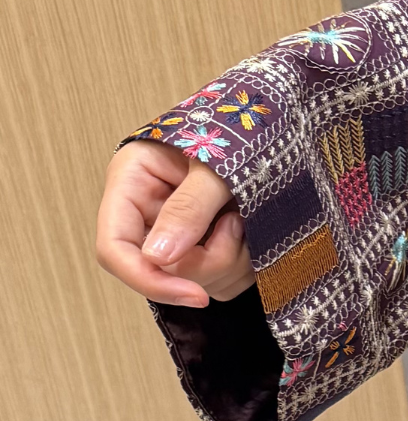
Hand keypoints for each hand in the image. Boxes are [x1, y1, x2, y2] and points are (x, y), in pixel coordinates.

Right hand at [96, 143, 252, 307]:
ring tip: (245, 217)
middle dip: (206, 262)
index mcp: (132, 183)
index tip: (195, 295)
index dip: (149, 280)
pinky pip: (221, 279)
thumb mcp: (215, 161)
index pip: (115, 248)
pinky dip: (243, 264)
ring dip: (229, 260)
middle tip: (236, 223)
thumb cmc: (244, 128)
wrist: (279, 126)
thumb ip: (190, 205)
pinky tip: (253, 231)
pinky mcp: (207, 244)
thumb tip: (157, 257)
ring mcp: (179, 232)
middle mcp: (149, 213)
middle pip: (159, 272)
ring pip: (194, 281)